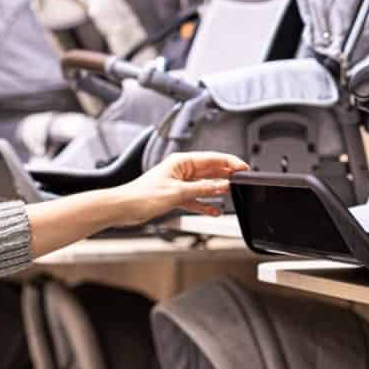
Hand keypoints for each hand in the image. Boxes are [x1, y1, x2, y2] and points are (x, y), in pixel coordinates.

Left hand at [108, 151, 248, 226]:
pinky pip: (195, 199)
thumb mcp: (178, 192)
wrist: (124, 208)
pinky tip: (214, 210)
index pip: (212, 158)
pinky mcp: (174, 196)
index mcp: (181, 162)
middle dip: (226, 176)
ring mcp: (178, 183)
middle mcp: (180, 170)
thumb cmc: (142, 195)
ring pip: (204, 185)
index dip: (229, 162)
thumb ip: (202, 189)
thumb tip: (221, 186)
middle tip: (242, 181)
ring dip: (216, 190)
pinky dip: (204, 204)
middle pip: (209, 171)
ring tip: (232, 194)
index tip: (243, 168)